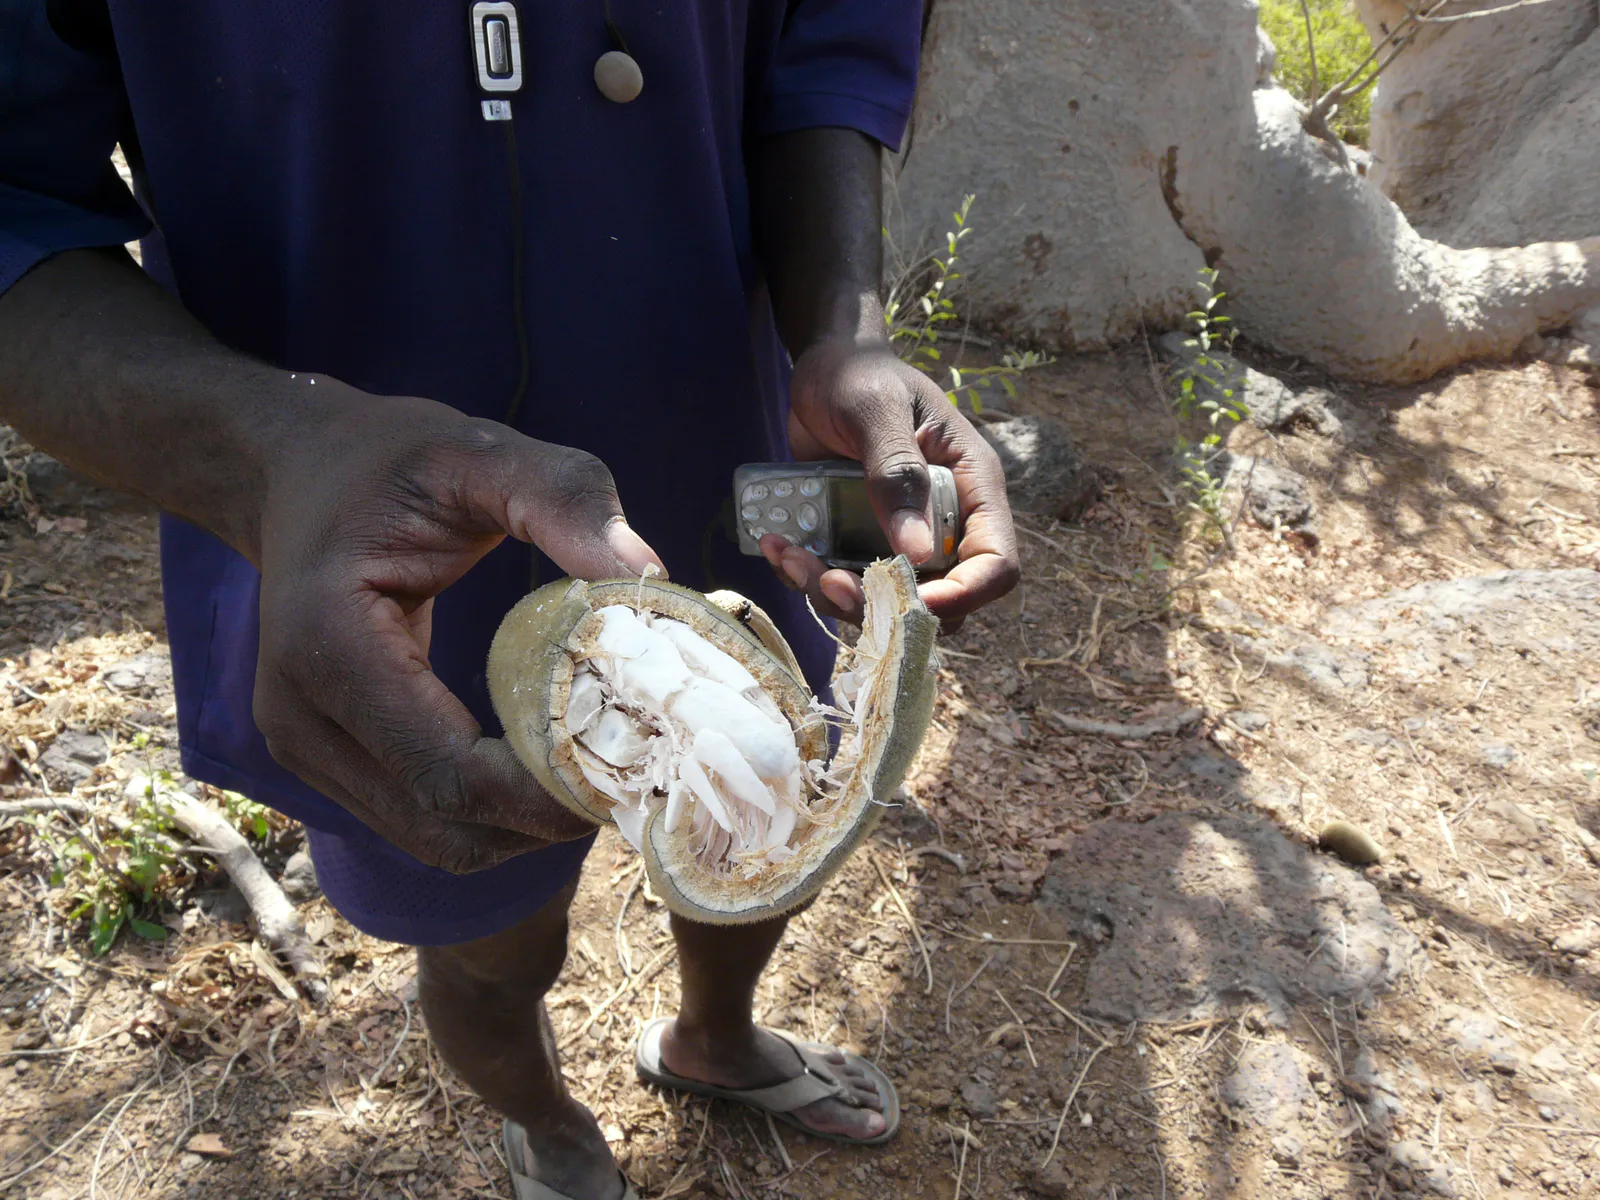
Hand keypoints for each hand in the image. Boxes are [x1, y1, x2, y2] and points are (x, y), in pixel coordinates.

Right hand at [252, 387, 663, 872]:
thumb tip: (648, 574)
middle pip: (441, 825)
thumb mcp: (478, 453)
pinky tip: (547, 767)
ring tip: (599, 774)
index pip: (446, 772)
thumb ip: (563, 499)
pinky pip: (420, 818)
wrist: (294, 469)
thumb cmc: (388, 460)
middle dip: (543, 821)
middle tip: (635, 779)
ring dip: (519, 828)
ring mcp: (303, 746)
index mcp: (328, 642)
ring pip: (431, 839)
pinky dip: (490, 814)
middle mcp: (300, 714)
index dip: (543, 795)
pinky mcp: (326, 758)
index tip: (633, 767)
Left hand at [761, 338, 1018, 630]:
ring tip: (789, 556)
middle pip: (939, 602)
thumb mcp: (876, 411)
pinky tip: (776, 545)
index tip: (908, 601)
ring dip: (833, 596)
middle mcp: (944, 522)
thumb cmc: (861, 375)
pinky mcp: (859, 542)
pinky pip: (841, 583)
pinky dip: (806, 578)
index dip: (964, 595)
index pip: (996, 564)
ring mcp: (901, 537)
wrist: (823, 369)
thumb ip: (897, 474)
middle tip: (827, 581)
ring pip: (884, 603)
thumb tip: (917, 553)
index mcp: (971, 487)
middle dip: (882, 607)